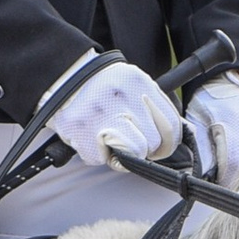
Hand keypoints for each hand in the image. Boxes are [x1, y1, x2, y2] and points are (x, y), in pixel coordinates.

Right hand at [39, 54, 185, 167]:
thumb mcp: (134, 84)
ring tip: (111, 138)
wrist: (63, 78)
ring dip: (124, 154)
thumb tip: (175, 136)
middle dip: (143, 147)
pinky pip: (104, 160)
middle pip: (153, 143)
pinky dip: (99, 155)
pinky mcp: (82, 134)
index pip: (171, 125)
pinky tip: (93, 138)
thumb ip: (155, 106)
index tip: (158, 146)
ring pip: (134, 154)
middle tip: (128, 138)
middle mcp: (121, 98)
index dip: (167, 143)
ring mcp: (101, 116)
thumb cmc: (103, 88)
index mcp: (138, 83)